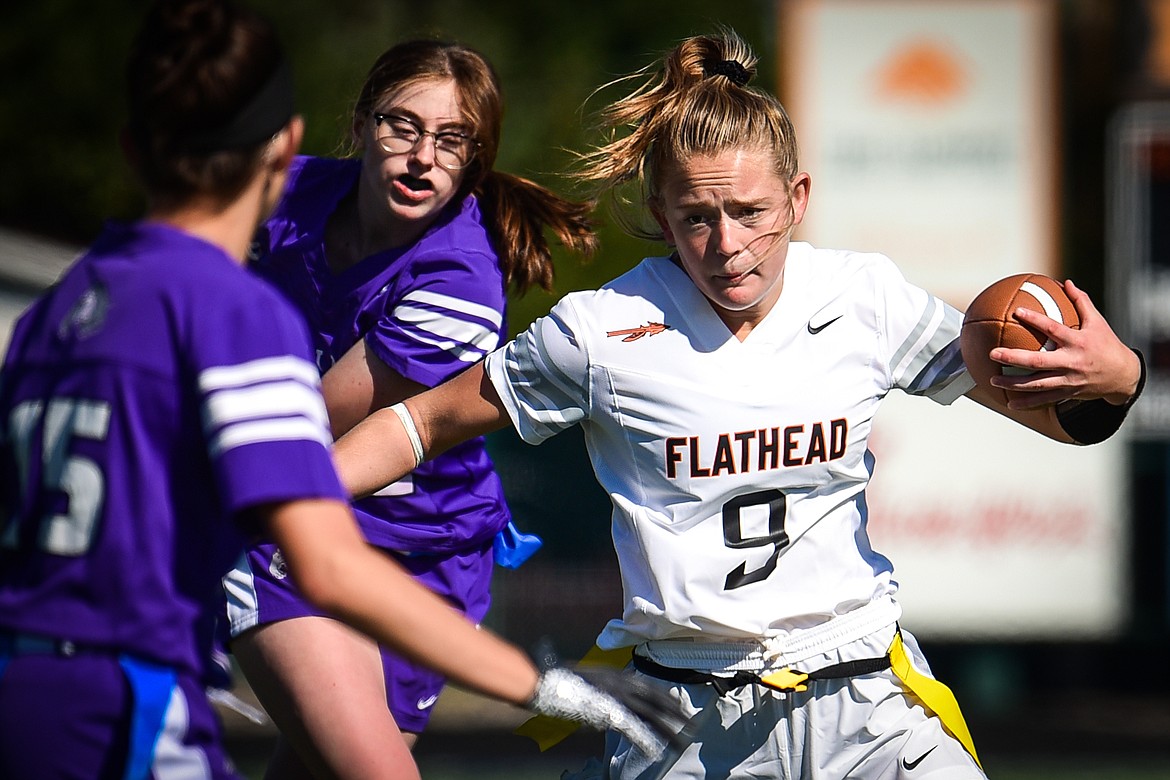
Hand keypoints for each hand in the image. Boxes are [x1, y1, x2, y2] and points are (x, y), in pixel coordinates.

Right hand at [527, 666, 689, 756]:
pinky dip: (644, 739)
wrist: (544, 679)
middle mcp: (618, 682)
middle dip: (675, 712)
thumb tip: (608, 708)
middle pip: (654, 698)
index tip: (678, 706)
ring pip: (649, 714)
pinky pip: (630, 728)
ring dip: (668, 728)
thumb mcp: (587, 683)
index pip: (647, 687)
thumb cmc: (559, 680)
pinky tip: (655, 750)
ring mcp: (613, 695)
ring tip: (683, 740)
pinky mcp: (605, 710)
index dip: (664, 697)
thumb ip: (602, 692)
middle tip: (692, 723)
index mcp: (615, 674)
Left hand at [989, 279, 1140, 409]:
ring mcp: (1069, 380)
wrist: (1124, 376)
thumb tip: (1067, 282)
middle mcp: (1072, 362)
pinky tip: (1009, 404)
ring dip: (1013, 384)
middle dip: (1013, 358)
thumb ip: (1081, 302)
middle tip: (992, 354)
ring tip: (993, 381)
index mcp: (1078, 342)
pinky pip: (1044, 400)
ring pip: (1037, 384)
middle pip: (1038, 361)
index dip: (1035, 320)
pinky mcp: (1068, 393)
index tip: (1016, 312)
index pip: (1053, 328)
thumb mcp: (1098, 322)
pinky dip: (1027, 403)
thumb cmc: (1107, 345)